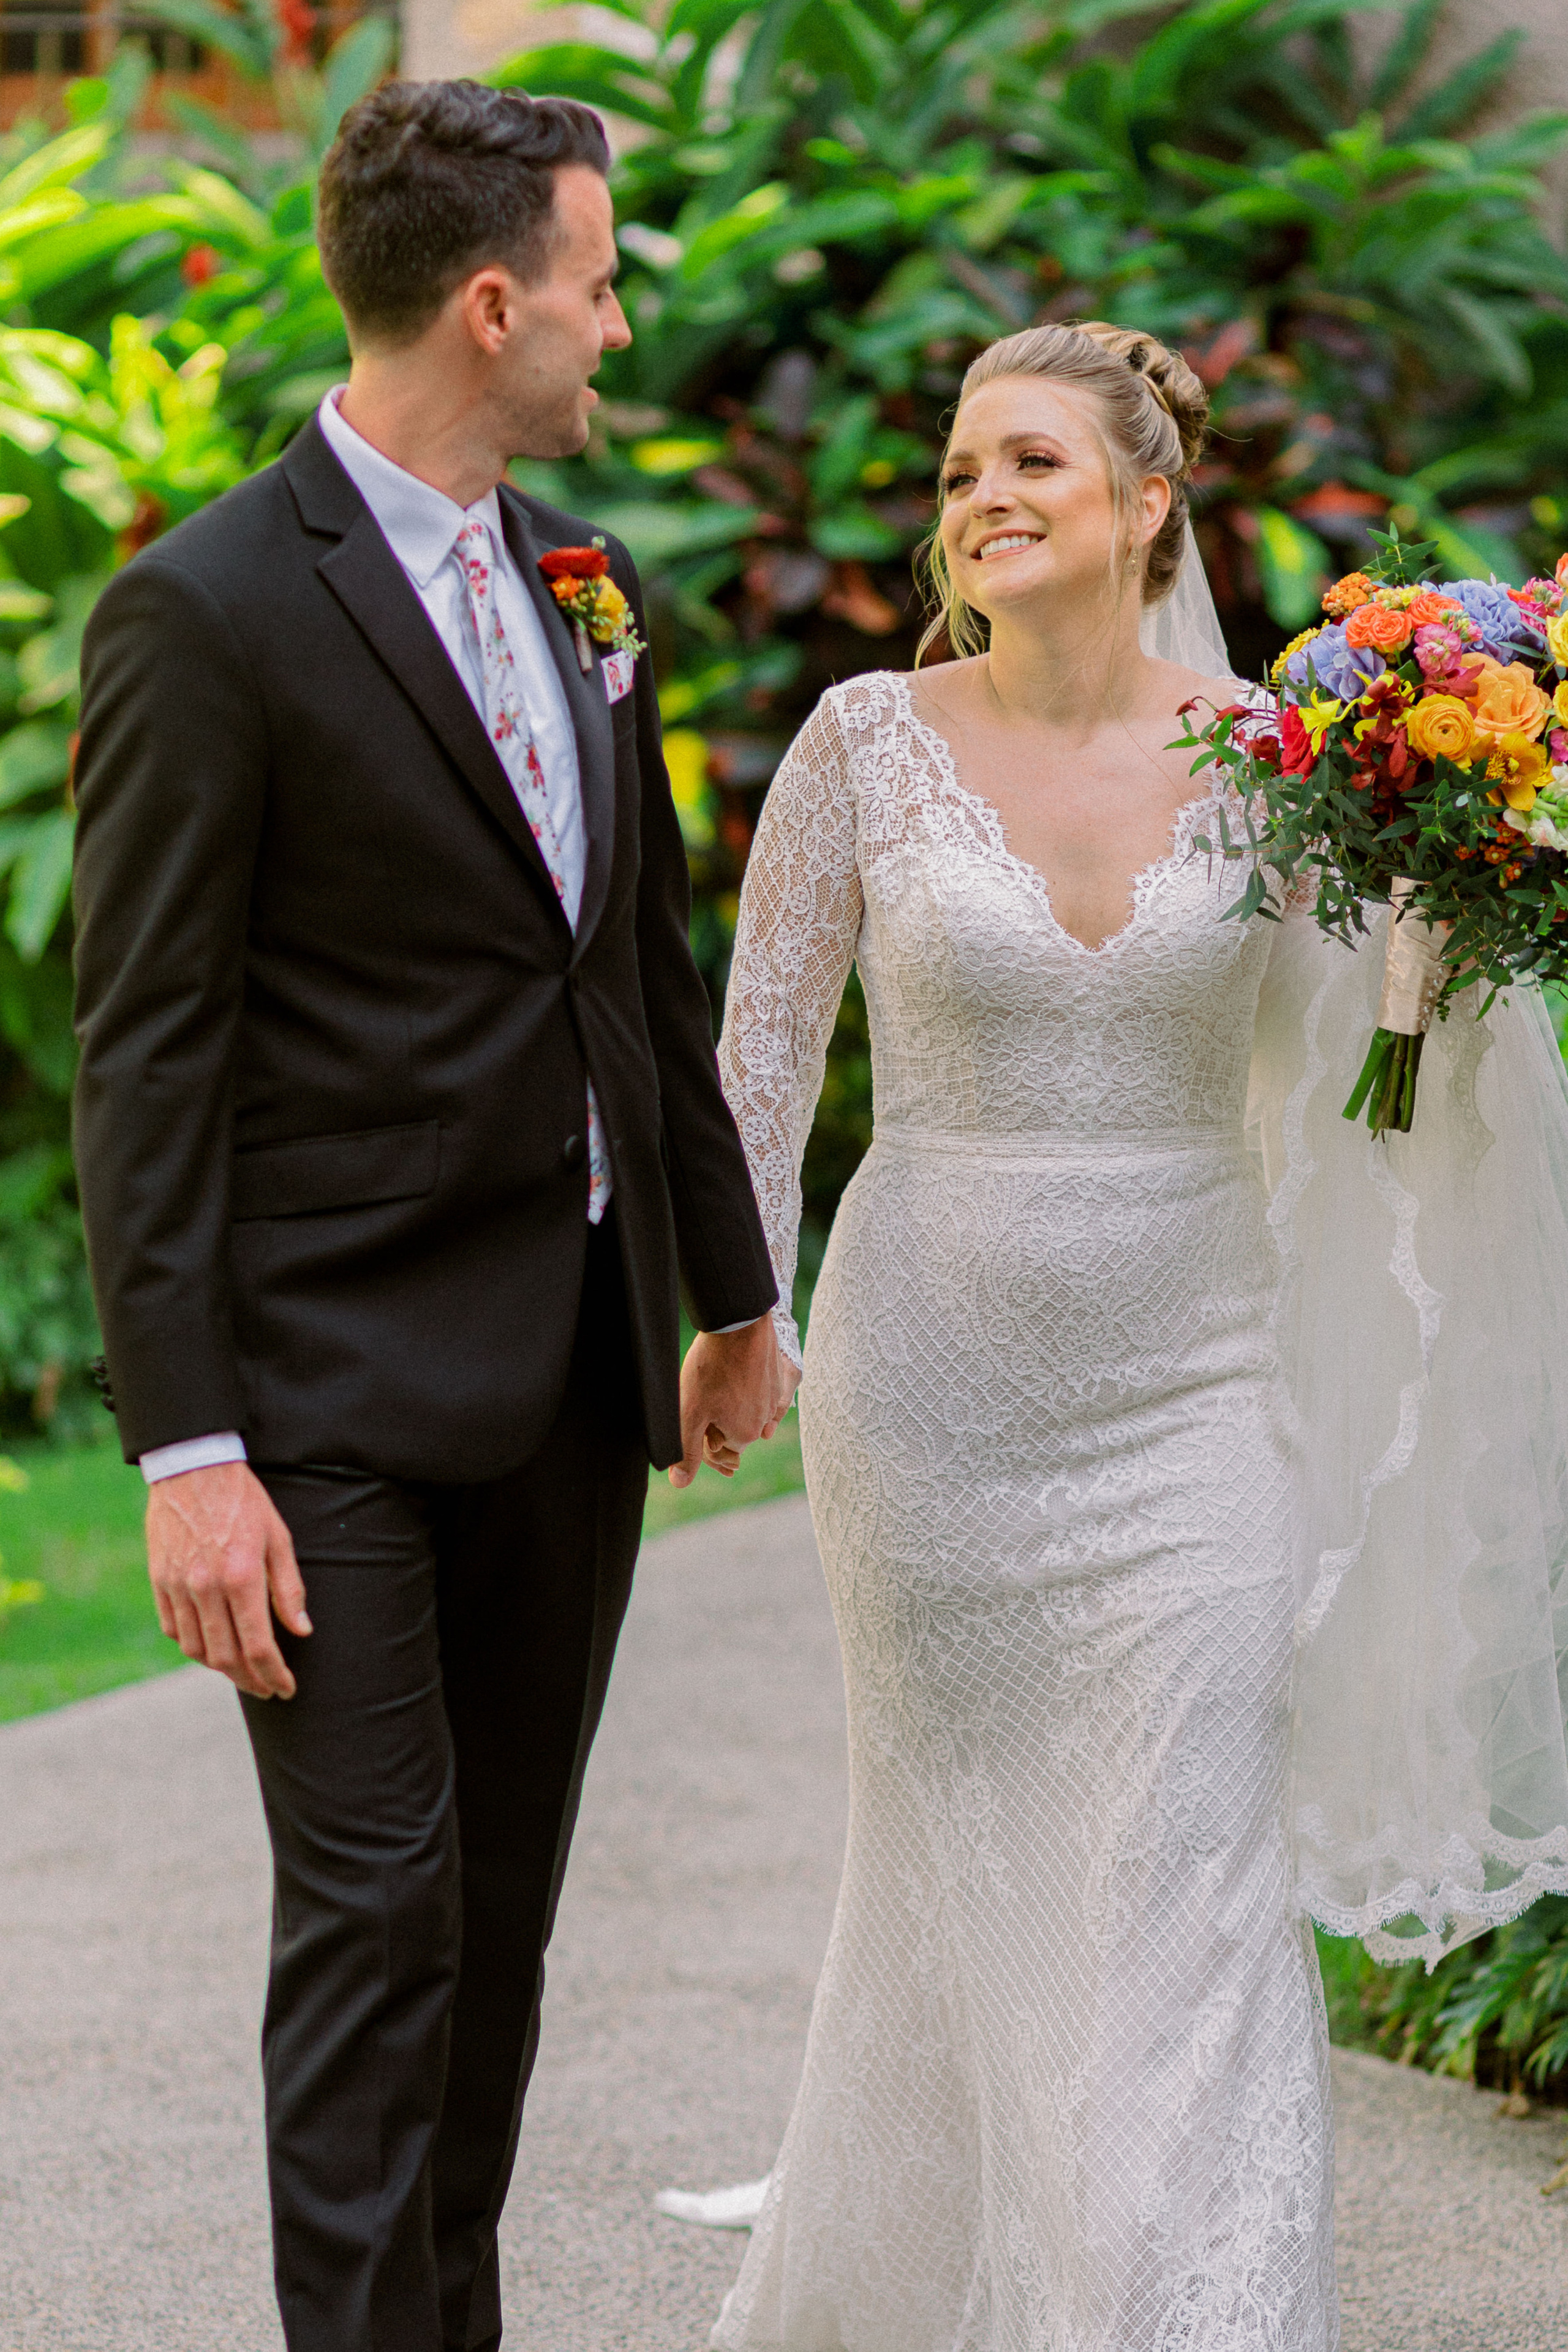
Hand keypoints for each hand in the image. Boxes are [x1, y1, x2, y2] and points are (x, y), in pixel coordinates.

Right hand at [145, 1461, 310, 1700]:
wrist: (193, 1468)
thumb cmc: (244, 1500)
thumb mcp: (278, 1537)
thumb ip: (289, 1587)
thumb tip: (301, 1631)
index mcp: (241, 1577)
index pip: (258, 1646)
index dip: (275, 1675)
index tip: (287, 1688)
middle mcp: (206, 1587)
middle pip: (226, 1658)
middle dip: (250, 1681)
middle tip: (267, 1688)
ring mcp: (178, 1586)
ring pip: (196, 1649)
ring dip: (221, 1669)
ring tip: (242, 1671)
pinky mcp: (159, 1580)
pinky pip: (173, 1629)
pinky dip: (193, 1646)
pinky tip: (211, 1646)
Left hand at [669, 1314, 799, 1487]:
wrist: (740, 1324)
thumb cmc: (711, 1368)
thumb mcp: (690, 1412)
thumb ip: (687, 1449)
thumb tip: (680, 1483)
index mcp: (744, 1434)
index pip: (717, 1448)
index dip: (701, 1431)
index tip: (696, 1407)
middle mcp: (764, 1421)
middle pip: (732, 1430)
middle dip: (716, 1418)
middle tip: (703, 1390)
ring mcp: (773, 1399)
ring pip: (745, 1410)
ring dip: (729, 1401)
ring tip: (715, 1377)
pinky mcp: (777, 1378)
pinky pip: (757, 1392)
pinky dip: (744, 1386)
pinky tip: (732, 1370)